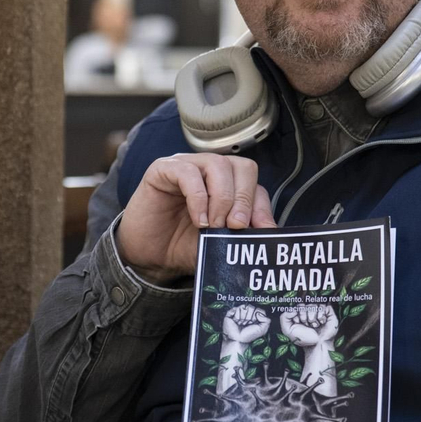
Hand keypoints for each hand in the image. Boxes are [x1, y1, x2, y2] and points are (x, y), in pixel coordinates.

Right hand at [117, 154, 275, 282]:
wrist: (149, 256)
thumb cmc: (183, 245)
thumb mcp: (220, 242)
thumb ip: (243, 234)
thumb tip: (271, 232)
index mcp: (227, 183)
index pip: (254, 183)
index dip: (259, 206)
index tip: (259, 231)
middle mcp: (208, 169)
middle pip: (242, 166)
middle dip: (243, 198)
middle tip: (235, 226)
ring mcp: (186, 165)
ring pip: (218, 164)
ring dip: (222, 198)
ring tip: (214, 225)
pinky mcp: (163, 169)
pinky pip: (187, 172)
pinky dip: (198, 197)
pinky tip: (198, 220)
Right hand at [222, 304, 270, 344]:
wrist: (237, 340)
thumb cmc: (249, 335)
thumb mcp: (262, 330)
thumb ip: (266, 321)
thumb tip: (260, 314)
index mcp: (254, 315)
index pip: (258, 309)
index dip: (256, 316)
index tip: (253, 323)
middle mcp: (247, 312)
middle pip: (250, 307)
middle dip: (249, 317)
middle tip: (246, 324)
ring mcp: (239, 312)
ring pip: (243, 307)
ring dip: (242, 317)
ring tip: (240, 323)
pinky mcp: (231, 313)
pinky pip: (235, 309)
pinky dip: (236, 316)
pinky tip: (235, 321)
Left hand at [282, 304, 338, 345]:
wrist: (317, 346)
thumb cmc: (303, 339)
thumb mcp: (288, 330)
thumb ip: (284, 317)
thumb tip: (293, 308)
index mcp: (300, 313)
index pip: (297, 305)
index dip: (298, 313)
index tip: (299, 322)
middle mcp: (310, 311)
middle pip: (305, 304)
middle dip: (304, 316)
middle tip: (307, 325)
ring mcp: (319, 311)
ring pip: (314, 304)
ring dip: (313, 317)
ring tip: (314, 325)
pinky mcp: (328, 313)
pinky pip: (324, 306)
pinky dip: (321, 315)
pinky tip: (321, 322)